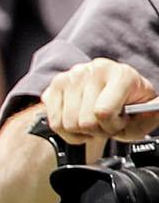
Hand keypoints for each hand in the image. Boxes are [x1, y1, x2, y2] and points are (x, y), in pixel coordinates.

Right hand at [41, 59, 158, 146]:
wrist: (111, 91)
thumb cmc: (128, 105)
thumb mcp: (145, 114)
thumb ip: (151, 118)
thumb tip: (153, 113)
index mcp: (121, 75)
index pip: (102, 112)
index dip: (110, 126)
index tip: (119, 122)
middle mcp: (94, 71)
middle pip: (83, 121)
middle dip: (95, 131)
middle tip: (104, 124)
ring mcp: (71, 76)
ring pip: (66, 123)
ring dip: (80, 132)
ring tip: (92, 122)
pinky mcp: (55, 86)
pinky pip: (54, 122)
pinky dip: (66, 130)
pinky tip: (77, 121)